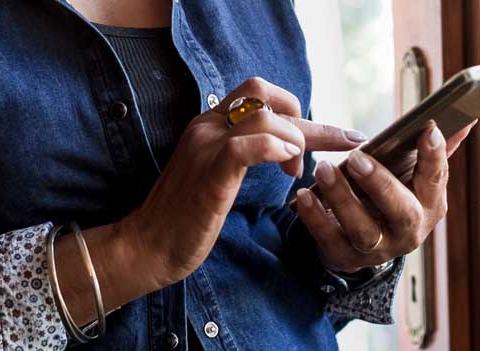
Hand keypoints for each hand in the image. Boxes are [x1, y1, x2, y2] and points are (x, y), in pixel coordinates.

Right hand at [122, 77, 365, 285]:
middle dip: (309, 120)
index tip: (324, 137)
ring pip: (263, 115)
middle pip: (265, 95)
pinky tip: (287, 166)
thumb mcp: (218, 171)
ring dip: (296, 140)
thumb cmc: (187, 214)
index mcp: (210, 124)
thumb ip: (245, 151)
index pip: (259, 93)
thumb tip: (286, 145)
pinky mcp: (210, 176)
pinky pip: (245, 146)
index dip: (296, 109)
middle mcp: (207, 126)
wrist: (148, 245)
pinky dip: (275, 148)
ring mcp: (206, 148)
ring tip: (296, 172)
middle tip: (331, 149)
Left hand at [295, 122, 476, 272]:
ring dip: (341, 198)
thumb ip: (434, 153)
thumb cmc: (389, 201)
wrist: (360, 245)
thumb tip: (464, 121)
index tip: (427, 130)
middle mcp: (408, 231)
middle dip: (379, 184)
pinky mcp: (345, 257)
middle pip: (400, 211)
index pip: (436, 180)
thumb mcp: (412, 180)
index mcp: (429, 206)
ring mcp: (377, 249)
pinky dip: (315, 217)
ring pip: (362, 228)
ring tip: (323, 169)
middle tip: (355, 158)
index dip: (434, 157)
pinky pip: (328, 238)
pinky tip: (304, 195)